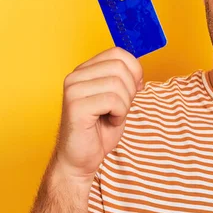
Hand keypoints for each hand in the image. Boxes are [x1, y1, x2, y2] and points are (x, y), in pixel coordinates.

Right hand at [54, 47, 143, 181]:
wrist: (80, 159)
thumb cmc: (99, 130)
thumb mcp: (117, 98)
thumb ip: (124, 79)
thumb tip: (138, 69)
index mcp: (85, 70)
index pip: (117, 52)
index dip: (134, 69)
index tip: (136, 87)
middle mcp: (75, 76)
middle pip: (120, 67)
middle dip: (130, 89)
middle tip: (121, 108)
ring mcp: (73, 90)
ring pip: (118, 84)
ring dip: (124, 105)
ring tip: (113, 116)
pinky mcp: (75, 106)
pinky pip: (112, 100)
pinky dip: (119, 114)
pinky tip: (109, 121)